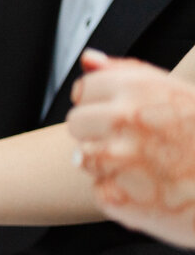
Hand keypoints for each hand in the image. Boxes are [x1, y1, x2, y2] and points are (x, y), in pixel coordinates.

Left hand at [67, 49, 194, 248]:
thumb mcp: (177, 93)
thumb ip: (127, 73)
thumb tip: (88, 58)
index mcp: (137, 88)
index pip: (83, 90)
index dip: (100, 104)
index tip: (124, 115)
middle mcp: (122, 119)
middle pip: (76, 124)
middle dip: (98, 134)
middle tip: (139, 145)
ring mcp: (117, 160)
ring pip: (83, 158)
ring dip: (108, 164)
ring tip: (150, 168)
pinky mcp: (115, 197)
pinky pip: (99, 190)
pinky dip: (120, 194)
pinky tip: (153, 191)